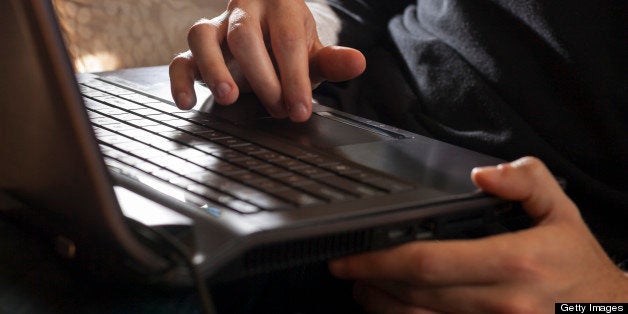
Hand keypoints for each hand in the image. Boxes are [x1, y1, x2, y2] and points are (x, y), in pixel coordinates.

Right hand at [169, 0, 365, 121]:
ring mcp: (216, 27)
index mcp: (280, 6)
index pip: (287, 40)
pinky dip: (179, 79)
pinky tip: (187, 103)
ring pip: (203, 36)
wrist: (266, 36)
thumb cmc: (289, 47)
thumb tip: (358, 63)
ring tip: (228, 98)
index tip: (300, 110)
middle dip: (262, 76)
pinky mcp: (197, 48)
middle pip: (245, 35)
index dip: (294, 76)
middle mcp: (244, 10)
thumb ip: (332, 61)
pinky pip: (180, 57)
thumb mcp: (313, 54)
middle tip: (277, 108)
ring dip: (213, 68)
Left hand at [330, 157, 627, 312]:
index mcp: (514, 262)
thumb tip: (482, 176)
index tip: (351, 254)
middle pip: (415, 294)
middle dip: (372, 282)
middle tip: (347, 269)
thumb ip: (527, 181)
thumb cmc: (578, 263)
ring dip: (382, 308)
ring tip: (362, 290)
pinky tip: (394, 311)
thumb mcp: (562, 211)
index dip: (380, 259)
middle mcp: (501, 302)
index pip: (429, 261)